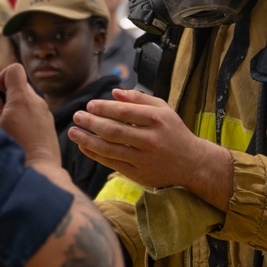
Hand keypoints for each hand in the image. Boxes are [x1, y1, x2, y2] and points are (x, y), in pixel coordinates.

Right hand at [0, 64, 60, 168]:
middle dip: (8, 92)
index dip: (2, 77)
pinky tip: (20, 132)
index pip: (15, 69)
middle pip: (21, 83)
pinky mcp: (49, 122)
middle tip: (0, 111)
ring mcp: (45, 111)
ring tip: (9, 124)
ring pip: (28, 98)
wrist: (39, 168)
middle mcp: (36, 101)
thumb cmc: (15, 148)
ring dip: (17, 104)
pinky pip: (35, 110)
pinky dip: (26, 114)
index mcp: (22, 98)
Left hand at [68, 88, 232, 210]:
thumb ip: (139, 99)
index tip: (89, 105)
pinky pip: (112, 163)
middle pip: (113, 130)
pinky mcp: (139, 174)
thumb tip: (114, 91)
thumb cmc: (174, 132)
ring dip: (87, 140)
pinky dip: (95, 154)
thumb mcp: (163, 109)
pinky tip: (83, 146)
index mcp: (156, 119)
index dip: (103, 108)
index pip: (124, 112)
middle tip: (76, 116)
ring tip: (73, 132)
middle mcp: (150, 139)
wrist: (193, 163)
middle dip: (90, 122)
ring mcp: (144, 159)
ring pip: (109, 148)